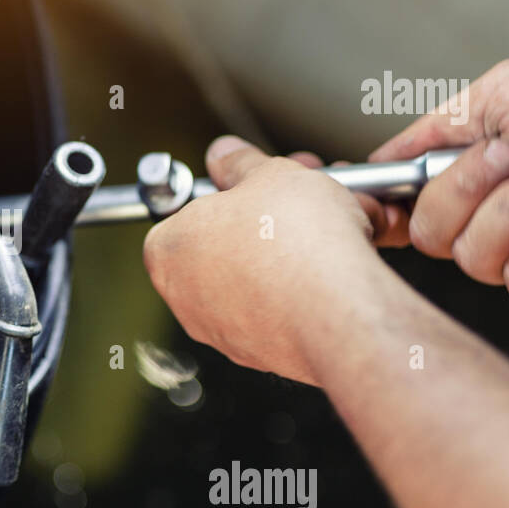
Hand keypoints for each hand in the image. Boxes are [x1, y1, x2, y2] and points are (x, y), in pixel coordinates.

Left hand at [143, 136, 393, 385]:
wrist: (340, 311)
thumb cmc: (298, 243)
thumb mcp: (269, 174)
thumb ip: (240, 163)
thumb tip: (226, 155)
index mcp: (168, 249)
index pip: (186, 212)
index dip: (229, 194)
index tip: (257, 186)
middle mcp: (185, 296)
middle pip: (224, 244)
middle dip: (264, 219)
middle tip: (298, 200)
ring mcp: (220, 329)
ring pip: (255, 277)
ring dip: (288, 249)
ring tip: (326, 229)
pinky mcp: (259, 352)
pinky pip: (279, 309)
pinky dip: (303, 287)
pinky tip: (332, 268)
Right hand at [371, 58, 508, 320]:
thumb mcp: (507, 92)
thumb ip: (435, 125)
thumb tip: (379, 161)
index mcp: (464, 169)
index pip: (397, 197)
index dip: (377, 200)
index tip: (364, 189)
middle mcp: (483, 215)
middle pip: (424, 231)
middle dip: (468, 188)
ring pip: (468, 256)